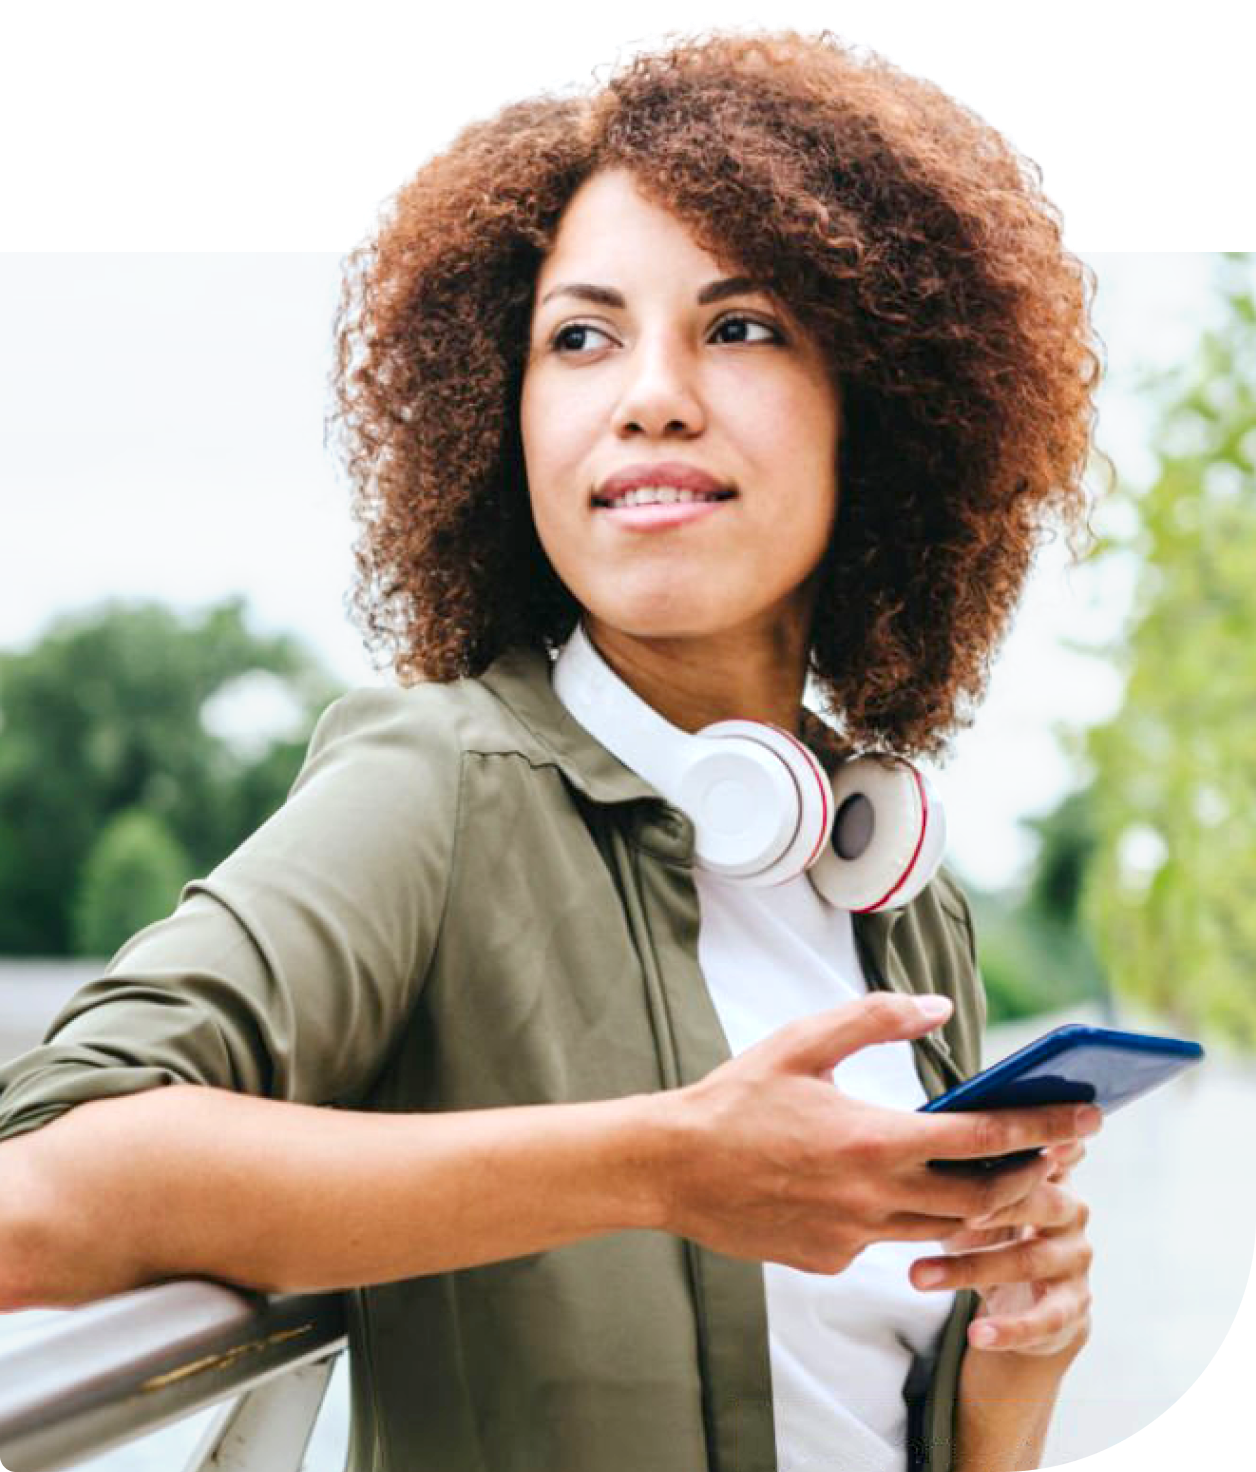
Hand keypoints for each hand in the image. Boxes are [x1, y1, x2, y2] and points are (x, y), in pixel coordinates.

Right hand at [658, 993, 1092, 1276]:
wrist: (670, 1167)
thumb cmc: (736, 1097)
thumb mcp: (803, 1041)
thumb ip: (876, 1018)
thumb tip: (939, 1009)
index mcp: (873, 1138)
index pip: (983, 1137)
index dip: (1043, 1127)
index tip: (1086, 1119)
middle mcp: (873, 1197)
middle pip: (983, 1199)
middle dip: (1030, 1177)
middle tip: (1056, 1155)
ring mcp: (854, 1237)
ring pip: (945, 1231)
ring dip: (981, 1206)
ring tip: (1001, 1178)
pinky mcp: (831, 1260)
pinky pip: (891, 1244)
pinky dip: (914, 1221)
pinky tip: (903, 1193)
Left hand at [910, 1132, 1094, 1357]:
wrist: (1029, 1300)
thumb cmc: (991, 1225)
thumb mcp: (980, 1192)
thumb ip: (965, 1163)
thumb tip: (917, 1129)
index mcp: (1050, 1172)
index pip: (1049, 1148)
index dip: (1029, 1144)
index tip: (996, 1139)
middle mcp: (1071, 1211)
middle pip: (1038, 1201)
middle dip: (991, 1204)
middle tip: (945, 1210)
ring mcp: (1075, 1259)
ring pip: (1027, 1259)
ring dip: (969, 1269)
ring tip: (918, 1275)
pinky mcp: (1072, 1306)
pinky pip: (1044, 1319)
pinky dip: (1009, 1329)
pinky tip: (977, 1334)